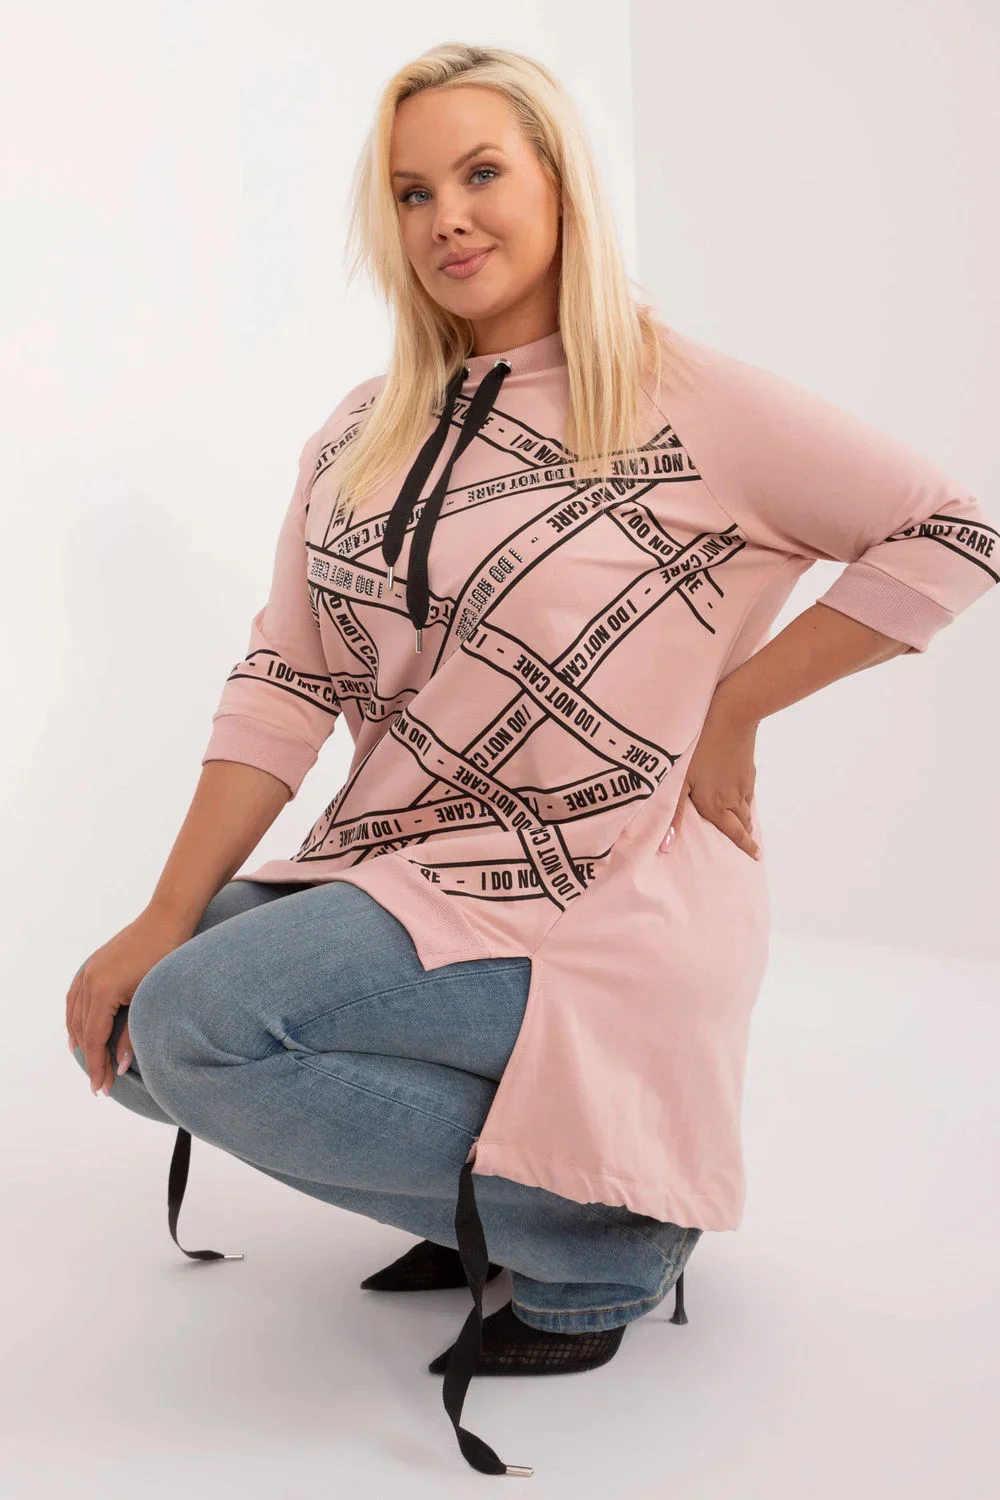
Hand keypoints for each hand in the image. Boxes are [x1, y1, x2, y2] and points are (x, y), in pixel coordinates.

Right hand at [66, 908, 191, 1094]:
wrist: (167, 917)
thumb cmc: (167, 954)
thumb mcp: (152, 998)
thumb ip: (134, 1034)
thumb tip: (122, 1066)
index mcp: (102, 990)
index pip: (94, 1039)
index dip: (97, 1066)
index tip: (101, 1088)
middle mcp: (89, 980)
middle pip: (82, 1030)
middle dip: (90, 1058)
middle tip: (100, 1083)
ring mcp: (89, 970)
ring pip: (75, 1015)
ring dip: (80, 1040)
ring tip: (89, 1062)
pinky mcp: (94, 964)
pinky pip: (76, 997)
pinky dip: (76, 1017)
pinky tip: (79, 1028)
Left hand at [671, 697, 760, 858]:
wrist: (732, 715)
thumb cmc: (699, 748)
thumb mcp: (680, 781)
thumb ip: (673, 814)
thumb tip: (666, 847)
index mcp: (716, 805)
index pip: (733, 833)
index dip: (744, 846)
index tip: (756, 856)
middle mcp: (733, 798)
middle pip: (742, 823)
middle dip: (746, 836)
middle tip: (751, 845)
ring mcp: (743, 782)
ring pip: (746, 807)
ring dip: (746, 819)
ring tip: (745, 825)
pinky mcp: (748, 767)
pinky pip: (748, 791)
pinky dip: (746, 800)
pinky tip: (742, 796)